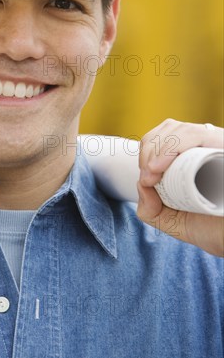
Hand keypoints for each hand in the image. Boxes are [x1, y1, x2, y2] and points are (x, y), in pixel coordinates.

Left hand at [136, 118, 223, 256]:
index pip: (166, 133)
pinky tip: (159, 167)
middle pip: (171, 128)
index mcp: (194, 155)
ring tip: (152, 174)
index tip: (145, 178)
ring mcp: (216, 146)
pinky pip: (199, 136)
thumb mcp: (172, 222)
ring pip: (183, 131)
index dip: (148, 149)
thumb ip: (150, 209)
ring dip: (159, 150)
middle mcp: (207, 146)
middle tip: (147, 178)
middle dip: (149, 150)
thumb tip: (140, 183)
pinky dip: (173, 147)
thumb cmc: (208, 228)